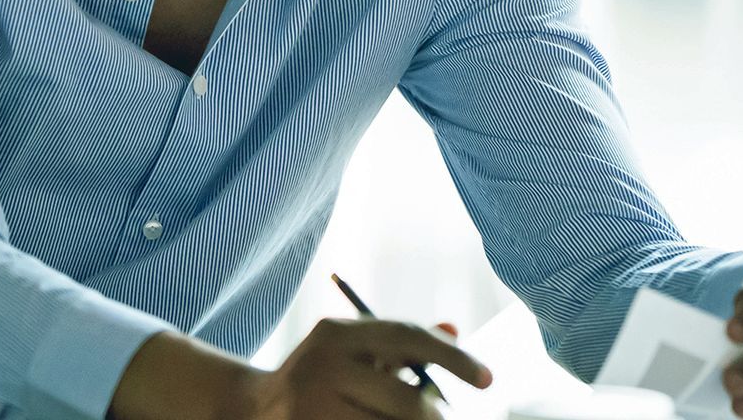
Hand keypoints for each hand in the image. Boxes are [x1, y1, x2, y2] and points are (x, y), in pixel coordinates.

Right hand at [243, 318, 488, 419]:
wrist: (254, 410)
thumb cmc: (320, 375)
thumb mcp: (355, 349)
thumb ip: (402, 342)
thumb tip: (455, 331)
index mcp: (337, 334)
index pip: (407, 337)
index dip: (454, 357)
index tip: (488, 379)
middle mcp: (324, 366)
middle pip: (404, 399)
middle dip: (432, 415)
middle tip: (444, 419)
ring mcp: (315, 407)